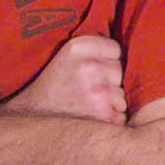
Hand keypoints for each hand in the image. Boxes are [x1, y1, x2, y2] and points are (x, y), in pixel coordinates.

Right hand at [1, 35, 127, 123]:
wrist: (32, 117)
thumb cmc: (53, 86)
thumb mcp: (65, 55)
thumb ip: (94, 48)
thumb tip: (132, 45)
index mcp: (78, 48)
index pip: (116, 49)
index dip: (108, 61)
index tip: (94, 69)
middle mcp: (90, 68)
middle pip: (121, 72)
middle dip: (110, 81)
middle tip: (88, 89)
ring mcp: (98, 93)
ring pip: (123, 96)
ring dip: (112, 102)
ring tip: (88, 104)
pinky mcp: (104, 116)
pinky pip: (122, 115)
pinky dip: (111, 119)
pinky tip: (91, 118)